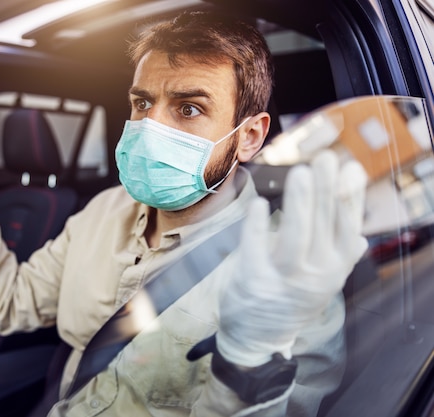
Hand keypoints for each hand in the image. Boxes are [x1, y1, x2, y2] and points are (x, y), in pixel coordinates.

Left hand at [216, 150, 367, 366]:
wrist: (257, 337)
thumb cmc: (291, 299)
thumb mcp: (322, 281)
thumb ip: (339, 255)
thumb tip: (361, 233)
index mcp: (334, 269)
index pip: (346, 226)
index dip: (349, 197)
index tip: (349, 168)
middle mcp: (315, 275)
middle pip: (322, 224)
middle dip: (325, 188)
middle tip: (325, 157)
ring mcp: (283, 279)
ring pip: (296, 235)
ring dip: (299, 203)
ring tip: (301, 172)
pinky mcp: (253, 280)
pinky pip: (256, 248)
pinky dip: (257, 226)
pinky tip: (259, 204)